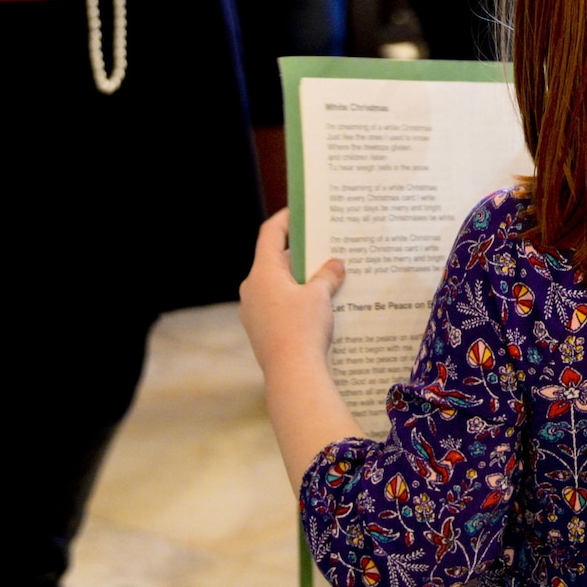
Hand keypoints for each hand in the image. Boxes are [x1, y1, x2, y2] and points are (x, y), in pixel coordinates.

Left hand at [238, 209, 345, 372]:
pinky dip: (296, 300)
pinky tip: (319, 307)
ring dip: (301, 280)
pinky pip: (278, 306)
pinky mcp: (261, 331)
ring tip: (328, 279)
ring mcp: (253, 312)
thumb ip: (327, 276)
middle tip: (326, 248)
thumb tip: (334, 265)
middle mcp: (252, 289)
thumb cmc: (303, 329)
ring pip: (278, 286)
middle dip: (302, 255)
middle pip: (276, 261)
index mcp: (262, 273)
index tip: (300, 211)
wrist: (292, 375)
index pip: (270, 234)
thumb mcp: (320, 296)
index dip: (285, 219)